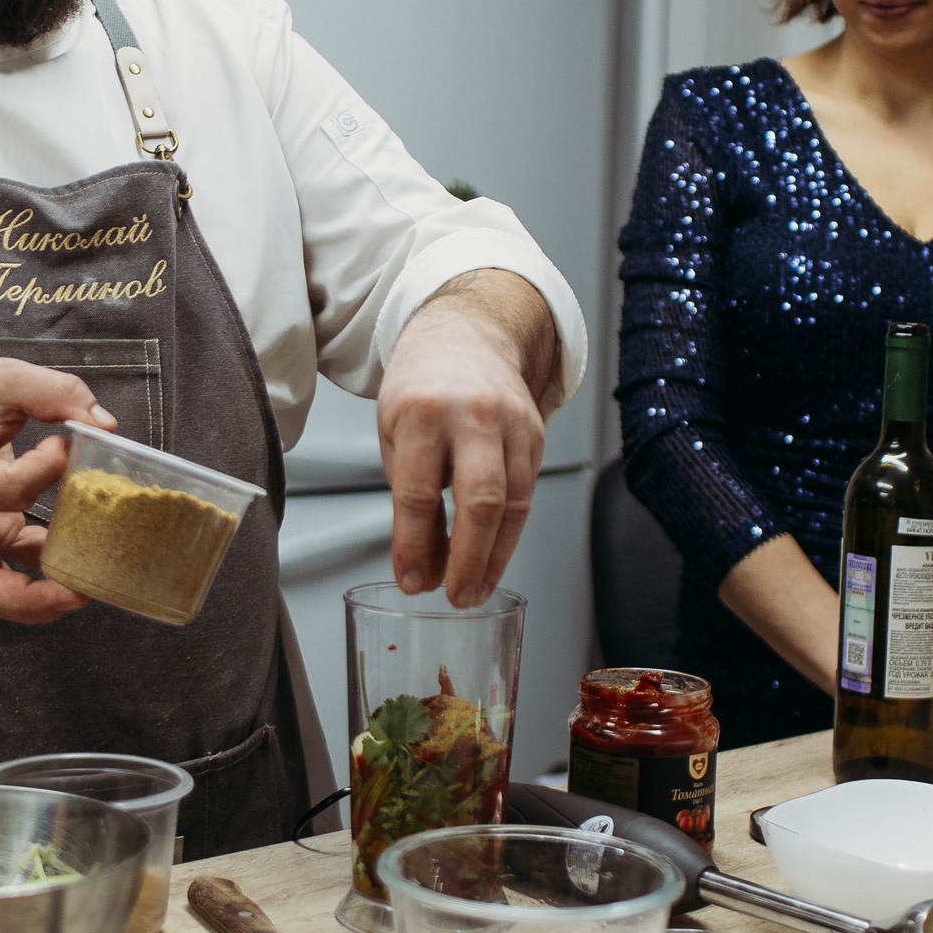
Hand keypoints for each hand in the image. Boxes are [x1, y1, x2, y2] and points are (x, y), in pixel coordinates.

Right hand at [0, 356, 113, 624]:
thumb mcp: (0, 377)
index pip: (10, 491)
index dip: (50, 468)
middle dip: (29, 600)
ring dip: (35, 603)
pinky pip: (9, 570)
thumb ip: (54, 392)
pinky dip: (41, 573)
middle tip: (77, 593)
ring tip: (81, 592)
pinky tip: (72, 554)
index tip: (66, 441)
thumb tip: (104, 425)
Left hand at [379, 271, 558, 608]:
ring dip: (495, 556)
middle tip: (456, 595)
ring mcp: (511, 422)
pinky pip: (527, 493)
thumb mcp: (396, 434)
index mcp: (423, 412)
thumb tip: (422, 565)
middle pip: (481, 499)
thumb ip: (409, 498)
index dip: (413, 545)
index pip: (417, 492)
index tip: (411, 580)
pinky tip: (493, 555)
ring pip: (514, 503)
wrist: (467, 336)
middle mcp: (473, 415)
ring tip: (475, 588)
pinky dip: (509, 531)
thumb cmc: (423, 388)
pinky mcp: (536, 433)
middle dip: (469, 559)